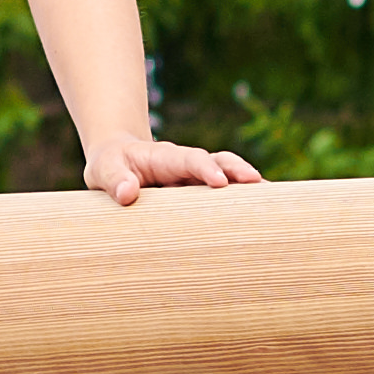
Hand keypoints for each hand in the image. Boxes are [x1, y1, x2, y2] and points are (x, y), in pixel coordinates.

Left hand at [82, 129, 258, 201]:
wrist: (116, 162)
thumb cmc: (109, 167)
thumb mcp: (102, 170)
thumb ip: (113, 179)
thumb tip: (127, 194)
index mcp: (164, 157)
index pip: (189, 159)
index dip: (205, 168)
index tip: (219, 182)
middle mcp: (185, 165)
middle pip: (218, 161)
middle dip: (237, 170)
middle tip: (257, 183)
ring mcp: (194, 179)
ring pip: (226, 176)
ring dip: (246, 186)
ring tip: (271, 200)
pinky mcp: (197, 194)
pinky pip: (222, 196)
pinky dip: (241, 202)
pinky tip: (261, 216)